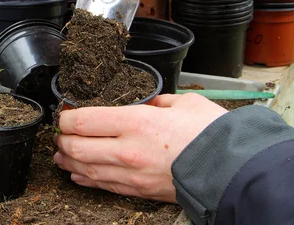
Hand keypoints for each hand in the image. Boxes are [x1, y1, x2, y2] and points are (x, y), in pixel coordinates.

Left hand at [53, 93, 226, 201]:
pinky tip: (78, 174)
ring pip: (85, 169)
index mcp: (135, 122)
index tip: (65, 113)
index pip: (82, 121)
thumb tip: (145, 103)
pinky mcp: (138, 191)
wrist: (233, 170)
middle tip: (61, 133)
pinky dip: (85, 179)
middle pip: (76, 147)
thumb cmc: (211, 134)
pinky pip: (103, 185)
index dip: (66, 117)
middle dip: (63, 139)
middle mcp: (126, 150)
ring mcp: (130, 175)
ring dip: (68, 161)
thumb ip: (156, 102)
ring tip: (61, 155)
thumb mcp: (182, 103)